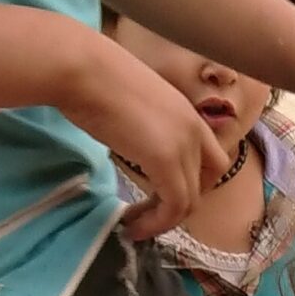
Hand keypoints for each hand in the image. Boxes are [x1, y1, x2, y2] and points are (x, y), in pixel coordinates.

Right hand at [62, 38, 229, 240]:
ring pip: (190, 201)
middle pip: (207, 183)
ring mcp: (183, 145)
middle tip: (151, 211)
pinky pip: (173, 207)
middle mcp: (195, 130)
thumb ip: (147, 127)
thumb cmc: (95, 79)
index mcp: (188, 114)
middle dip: (182, 203)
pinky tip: (135, 226)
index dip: (194, 183)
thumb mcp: (134, 106)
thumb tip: (135, 143)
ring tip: (138, 225)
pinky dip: (157, 224)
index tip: (164, 193)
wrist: (83, 68)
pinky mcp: (165, 161)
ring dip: (165, 220)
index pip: (211, 159)